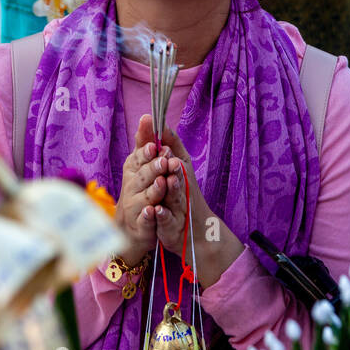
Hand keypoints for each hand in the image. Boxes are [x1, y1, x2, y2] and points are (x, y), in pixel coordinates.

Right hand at [115, 114, 169, 264]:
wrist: (136, 227)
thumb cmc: (146, 189)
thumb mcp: (149, 164)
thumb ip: (149, 142)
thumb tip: (148, 117)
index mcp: (135, 169)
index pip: (139, 158)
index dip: (146, 152)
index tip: (155, 145)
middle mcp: (132, 186)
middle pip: (143, 176)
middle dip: (153, 167)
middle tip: (165, 160)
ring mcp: (135, 206)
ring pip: (145, 197)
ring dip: (154, 189)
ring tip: (163, 182)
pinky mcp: (141, 225)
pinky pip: (144, 220)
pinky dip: (148, 216)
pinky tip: (153, 211)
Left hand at [153, 127, 206, 256]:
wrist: (195, 230)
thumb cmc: (183, 193)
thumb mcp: (178, 166)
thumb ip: (168, 144)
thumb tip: (155, 119)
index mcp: (180, 173)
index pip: (175, 160)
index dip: (169, 151)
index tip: (161, 142)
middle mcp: (181, 189)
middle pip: (178, 177)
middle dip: (174, 168)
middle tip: (169, 160)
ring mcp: (178, 208)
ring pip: (175, 197)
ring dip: (172, 189)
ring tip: (167, 181)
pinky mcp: (173, 226)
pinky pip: (168, 220)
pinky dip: (163, 215)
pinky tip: (157, 211)